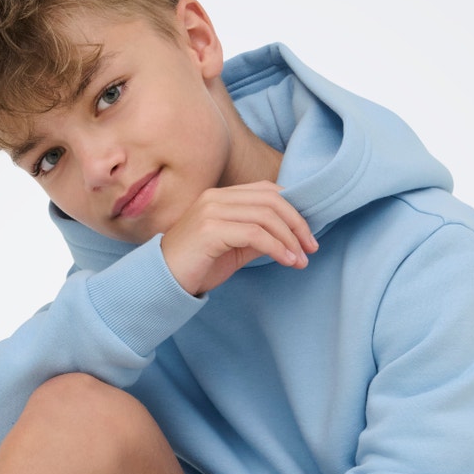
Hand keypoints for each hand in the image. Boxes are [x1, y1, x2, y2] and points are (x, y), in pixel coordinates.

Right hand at [159, 179, 318, 296]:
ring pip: (266, 216)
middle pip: (271, 200)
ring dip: (290, 239)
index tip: (307, 236)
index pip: (267, 191)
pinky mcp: (210, 230)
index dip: (293, 210)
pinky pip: (255, 234)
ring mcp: (212, 211)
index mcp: (221, 196)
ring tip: (300, 260)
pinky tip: (286, 260)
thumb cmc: (196, 267)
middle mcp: (216, 197)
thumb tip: (291, 237)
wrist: (162, 282)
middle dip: (297, 224)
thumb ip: (259, 237)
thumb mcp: (234, 249)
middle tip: (311, 248)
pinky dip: (276, 247)